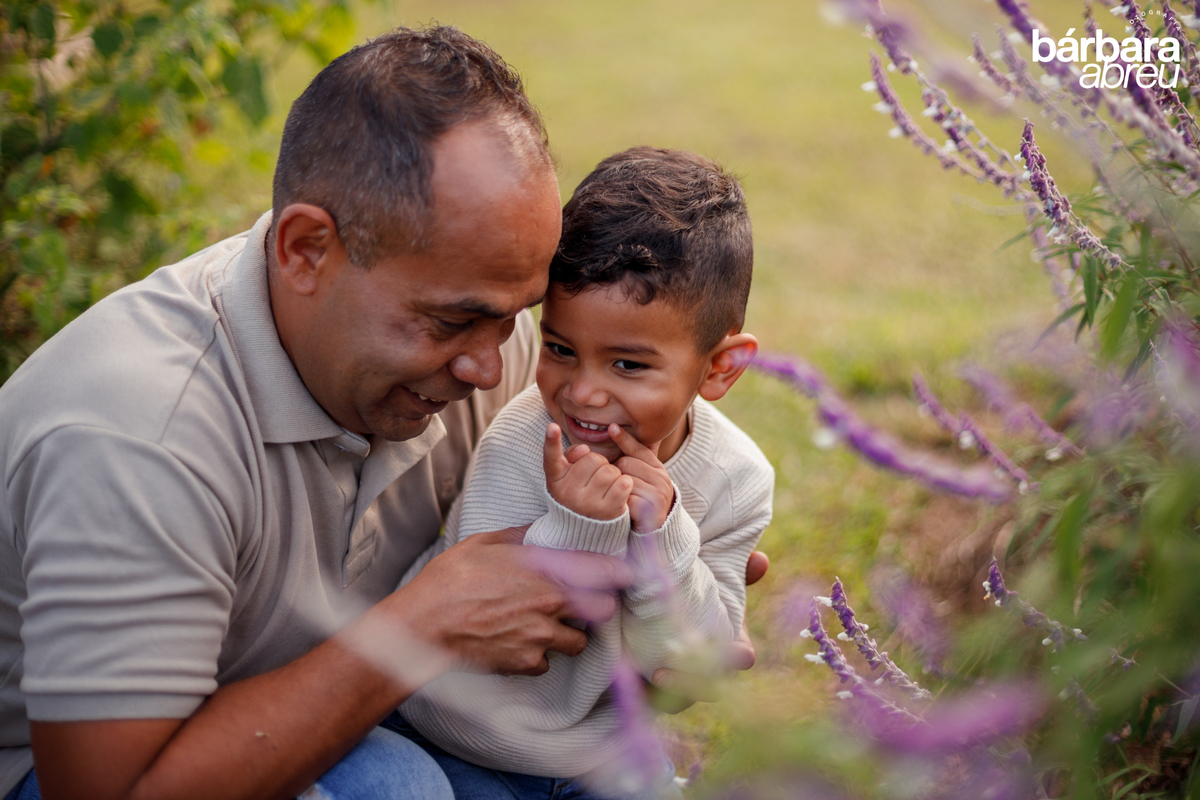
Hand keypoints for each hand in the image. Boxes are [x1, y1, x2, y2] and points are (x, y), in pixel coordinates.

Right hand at [397, 526, 632, 675]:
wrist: (424, 626)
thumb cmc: (450, 579)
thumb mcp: (486, 543)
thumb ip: (522, 536)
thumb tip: (541, 527)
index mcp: (546, 572)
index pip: (606, 573)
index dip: (619, 573)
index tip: (622, 572)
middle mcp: (551, 607)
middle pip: (604, 612)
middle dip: (598, 606)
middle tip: (581, 600)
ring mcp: (540, 638)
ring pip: (577, 642)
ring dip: (568, 634)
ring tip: (545, 623)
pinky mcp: (525, 664)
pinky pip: (546, 662)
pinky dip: (539, 655)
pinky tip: (518, 641)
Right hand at [543, 422, 631, 520]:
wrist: (586, 528)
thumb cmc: (579, 492)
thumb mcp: (568, 475)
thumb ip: (572, 456)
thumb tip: (584, 449)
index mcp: (555, 480)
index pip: (551, 458)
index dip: (551, 441)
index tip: (552, 426)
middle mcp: (567, 493)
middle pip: (594, 459)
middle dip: (600, 464)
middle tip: (595, 478)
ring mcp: (587, 503)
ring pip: (611, 470)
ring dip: (613, 475)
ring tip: (605, 487)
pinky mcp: (607, 511)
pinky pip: (623, 482)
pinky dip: (624, 484)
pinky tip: (617, 492)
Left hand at [608, 423, 673, 532]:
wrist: (656, 534)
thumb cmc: (641, 503)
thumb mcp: (640, 479)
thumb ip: (631, 459)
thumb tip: (615, 429)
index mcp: (658, 469)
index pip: (639, 448)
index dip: (624, 438)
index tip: (612, 428)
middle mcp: (661, 478)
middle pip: (626, 464)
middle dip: (616, 473)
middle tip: (615, 486)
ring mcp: (658, 493)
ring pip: (624, 480)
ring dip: (616, 489)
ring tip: (619, 498)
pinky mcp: (651, 508)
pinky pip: (625, 497)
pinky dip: (619, 503)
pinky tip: (621, 508)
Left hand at [647, 550, 768, 709]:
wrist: (654, 606)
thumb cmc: (693, 594)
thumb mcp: (711, 578)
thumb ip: (737, 571)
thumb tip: (760, 561)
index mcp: (729, 645)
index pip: (741, 657)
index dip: (739, 657)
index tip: (738, 653)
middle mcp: (709, 669)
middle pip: (710, 688)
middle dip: (693, 684)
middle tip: (665, 672)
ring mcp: (685, 683)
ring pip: (682, 700)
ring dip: (670, 693)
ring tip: (651, 677)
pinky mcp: (657, 689)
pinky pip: (654, 700)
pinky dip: (646, 695)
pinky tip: (632, 683)